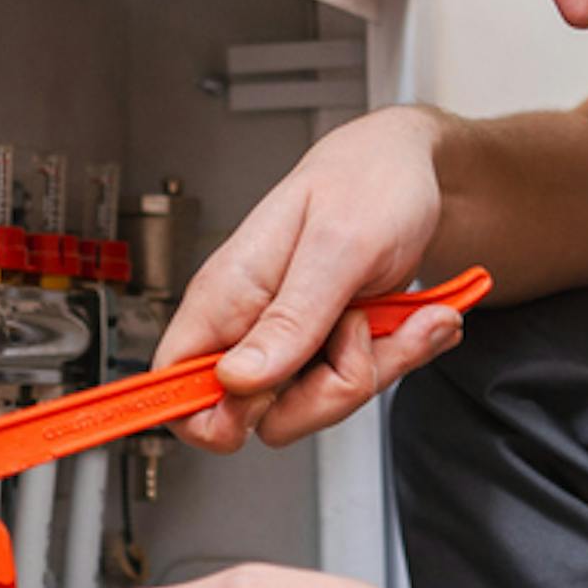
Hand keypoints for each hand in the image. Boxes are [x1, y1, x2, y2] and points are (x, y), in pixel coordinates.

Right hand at [159, 106, 470, 450]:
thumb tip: (234, 380)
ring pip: (318, 405)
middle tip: (357, 328)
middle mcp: (250, 324)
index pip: (173, 380)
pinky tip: (412, 319)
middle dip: (330, 389)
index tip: (263, 401)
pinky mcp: (327, 349)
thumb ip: (289, 319)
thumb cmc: (369, 183)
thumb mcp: (337, 248)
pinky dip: (397, 357)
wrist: (414, 171)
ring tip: (393, 312)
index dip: (208, 414)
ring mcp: (290, 341)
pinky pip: (355, 387)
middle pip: (262, 415)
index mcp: (227, 294)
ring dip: (377, 366)